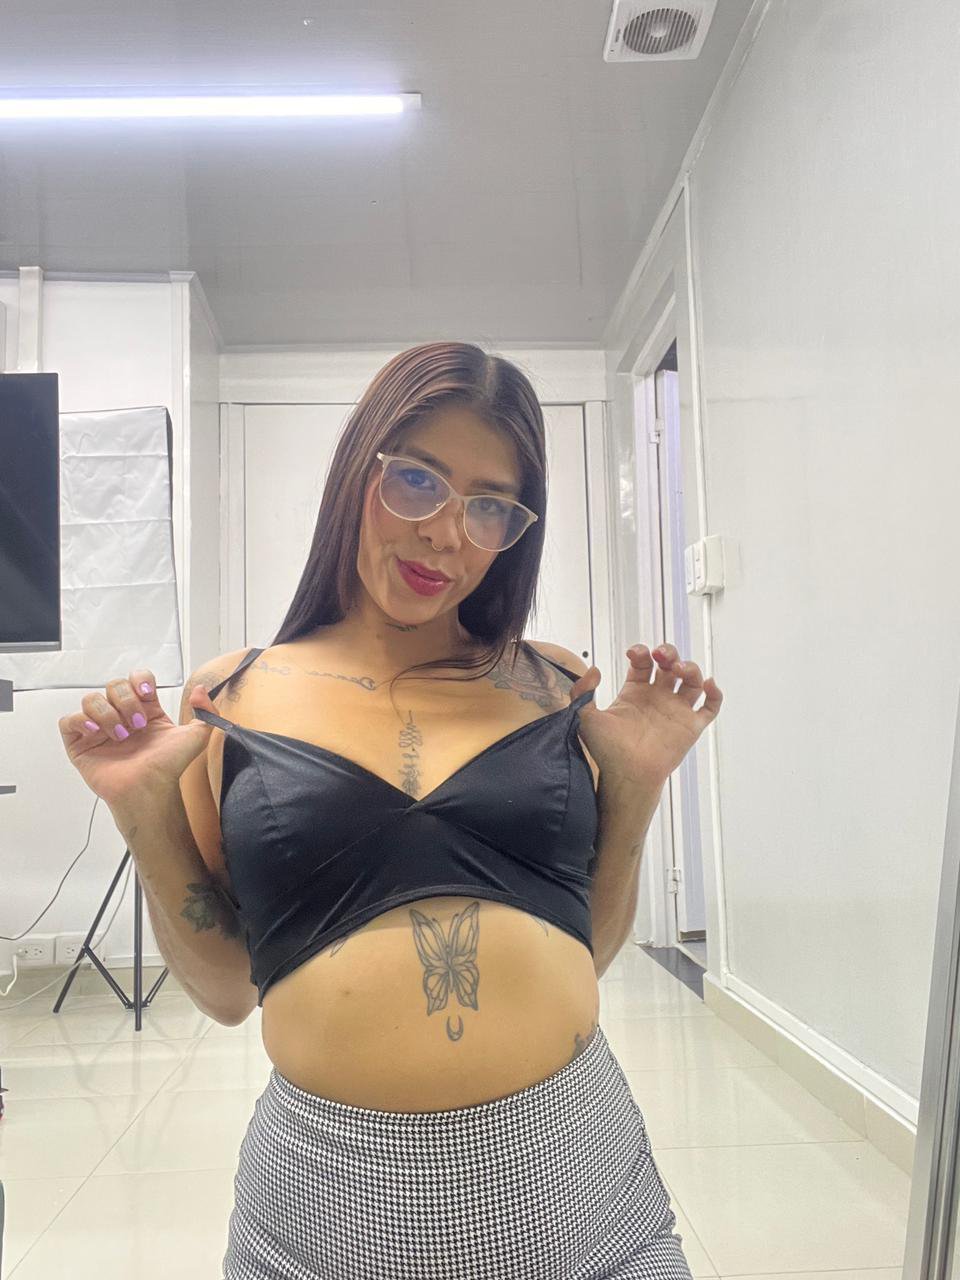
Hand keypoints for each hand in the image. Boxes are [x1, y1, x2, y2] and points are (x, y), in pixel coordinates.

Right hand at [58, 671, 220, 810]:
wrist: (150, 788)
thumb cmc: (169, 766)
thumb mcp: (196, 736)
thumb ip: (205, 712)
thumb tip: (200, 690)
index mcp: (145, 709)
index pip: (136, 678)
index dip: (139, 680)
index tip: (147, 693)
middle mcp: (121, 715)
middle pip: (113, 685)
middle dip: (126, 702)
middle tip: (138, 726)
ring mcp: (99, 729)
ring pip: (90, 699)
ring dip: (106, 714)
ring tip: (120, 736)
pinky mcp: (80, 744)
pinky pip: (68, 720)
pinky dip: (80, 721)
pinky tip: (97, 734)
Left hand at [567, 643, 722, 785]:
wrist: (626, 774)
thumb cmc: (606, 751)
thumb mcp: (585, 717)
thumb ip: (582, 691)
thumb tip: (593, 670)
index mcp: (635, 692)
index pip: (644, 663)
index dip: (642, 652)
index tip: (635, 653)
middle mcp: (657, 698)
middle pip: (671, 665)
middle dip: (669, 652)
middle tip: (661, 655)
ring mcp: (676, 711)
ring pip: (692, 680)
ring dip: (691, 668)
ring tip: (679, 669)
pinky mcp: (691, 726)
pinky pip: (711, 707)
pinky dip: (715, 693)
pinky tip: (708, 684)